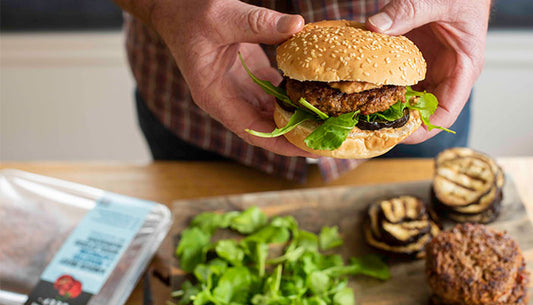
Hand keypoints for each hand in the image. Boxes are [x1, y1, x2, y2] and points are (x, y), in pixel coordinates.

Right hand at [140, 0, 315, 156]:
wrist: (175, 5)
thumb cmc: (190, 13)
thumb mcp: (223, 17)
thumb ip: (259, 23)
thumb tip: (297, 26)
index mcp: (214, 96)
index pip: (251, 131)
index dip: (280, 144)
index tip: (308, 149)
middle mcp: (227, 99)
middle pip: (265, 128)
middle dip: (295, 134)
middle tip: (328, 136)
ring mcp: (237, 88)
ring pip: (271, 113)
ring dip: (296, 117)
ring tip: (326, 120)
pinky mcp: (248, 76)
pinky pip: (273, 94)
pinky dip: (292, 96)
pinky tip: (313, 95)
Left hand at [366, 0, 490, 143]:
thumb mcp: (438, 0)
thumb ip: (408, 11)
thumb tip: (375, 28)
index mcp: (463, 69)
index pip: (444, 114)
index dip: (420, 130)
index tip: (394, 134)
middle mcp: (445, 74)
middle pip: (419, 112)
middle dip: (394, 120)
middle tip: (364, 124)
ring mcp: (427, 68)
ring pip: (405, 98)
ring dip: (383, 104)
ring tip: (356, 110)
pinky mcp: (412, 59)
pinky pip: (395, 79)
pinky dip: (379, 83)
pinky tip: (358, 85)